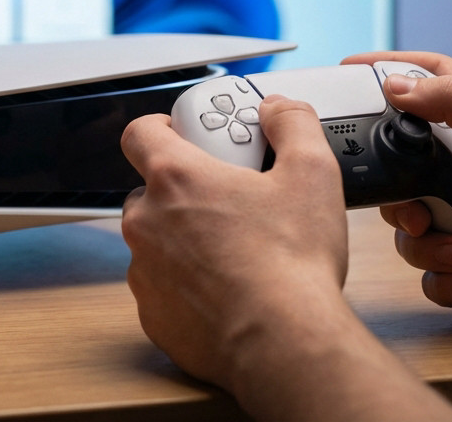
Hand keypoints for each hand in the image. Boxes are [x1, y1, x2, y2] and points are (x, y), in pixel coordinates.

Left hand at [120, 97, 347, 388]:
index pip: (139, 133)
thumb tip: (278, 109)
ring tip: (234, 252)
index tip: (183, 135)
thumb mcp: (312, 174)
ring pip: (154, 241)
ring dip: (183, 240)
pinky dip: (185, 286)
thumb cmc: (293, 263)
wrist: (284, 343)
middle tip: (227, 201)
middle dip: (182, 191)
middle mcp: (146, 222)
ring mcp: (143, 271)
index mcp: (175, 178)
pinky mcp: (152, 314)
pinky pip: (162, 288)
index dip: (160, 128)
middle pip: (149, 190)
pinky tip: (226, 292)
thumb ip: (293, 125)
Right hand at [345, 51, 451, 350]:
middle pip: (398, 167)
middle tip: (417, 209)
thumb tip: (395, 86)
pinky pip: (428, 272)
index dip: (388, 72)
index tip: (346, 72)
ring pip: (408, 229)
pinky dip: (448, 278)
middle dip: (398, 196)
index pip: (428, 83)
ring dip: (429, 245)